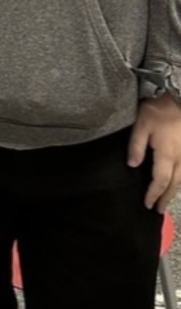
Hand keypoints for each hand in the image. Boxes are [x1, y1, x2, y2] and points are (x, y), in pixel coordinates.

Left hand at [128, 93, 180, 211]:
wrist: (180, 99)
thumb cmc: (158, 110)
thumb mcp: (141, 124)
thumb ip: (136, 145)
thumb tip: (132, 166)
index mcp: (167, 154)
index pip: (160, 180)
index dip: (154, 193)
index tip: (147, 204)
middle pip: (174, 184)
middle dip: (165, 198)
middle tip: (158, 210)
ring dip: (174, 192)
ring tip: (166, 200)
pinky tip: (177, 182)